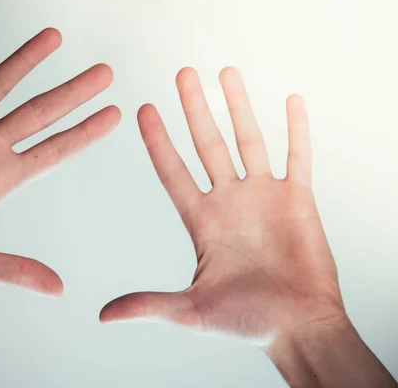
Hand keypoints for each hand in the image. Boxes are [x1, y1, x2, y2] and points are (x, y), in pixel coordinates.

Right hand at [0, 5, 119, 295]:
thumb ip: (17, 269)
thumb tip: (59, 290)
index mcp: (2, 177)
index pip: (55, 149)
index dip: (86, 132)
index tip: (114, 115)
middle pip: (39, 111)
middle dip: (73, 92)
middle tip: (105, 72)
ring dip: (26, 59)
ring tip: (55, 36)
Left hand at [100, 67, 344, 343]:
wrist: (297, 326)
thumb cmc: (247, 321)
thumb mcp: (190, 311)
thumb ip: (148, 304)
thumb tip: (101, 315)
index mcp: (202, 221)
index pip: (173, 170)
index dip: (157, 140)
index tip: (142, 109)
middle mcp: (229, 201)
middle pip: (207, 144)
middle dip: (194, 108)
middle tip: (182, 74)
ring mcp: (263, 197)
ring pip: (248, 140)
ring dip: (238, 106)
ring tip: (225, 72)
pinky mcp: (297, 200)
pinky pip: (297, 157)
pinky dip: (295, 130)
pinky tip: (290, 101)